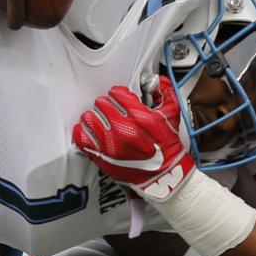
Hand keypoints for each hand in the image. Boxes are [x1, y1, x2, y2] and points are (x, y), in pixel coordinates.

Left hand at [72, 76, 195, 201]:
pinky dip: (82, 131)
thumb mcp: (173, 116)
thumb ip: (165, 93)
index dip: (118, 94)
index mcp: (142, 118)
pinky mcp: (102, 156)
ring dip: (93, 116)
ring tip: (98, 118)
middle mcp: (125, 130)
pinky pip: (82, 138)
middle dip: (106, 104)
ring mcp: (111, 144)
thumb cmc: (167, 147)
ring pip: (89, 118)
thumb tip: (157, 80)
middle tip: (109, 109)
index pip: (117, 93)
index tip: (119, 98)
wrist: (164, 175)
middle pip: (101, 103)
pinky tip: (88, 130)